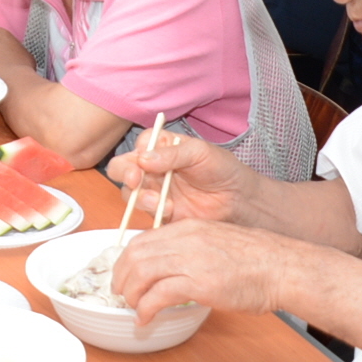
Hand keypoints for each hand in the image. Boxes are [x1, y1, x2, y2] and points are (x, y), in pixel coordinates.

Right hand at [106, 131, 252, 227]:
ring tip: (158, 201)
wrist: (238, 198)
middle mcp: (152, 169)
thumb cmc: (221, 168)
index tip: (141, 163)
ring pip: (130, 194)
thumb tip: (143, 158)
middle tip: (136, 181)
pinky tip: (169, 211)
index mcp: (160, 148)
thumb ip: (172, 155)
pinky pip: (146, 214)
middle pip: (123, 169)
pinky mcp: (160, 212)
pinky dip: (152, 213)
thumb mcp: (199, 152)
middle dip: (126, 174)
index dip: (134, 154)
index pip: (137, 147)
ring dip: (139, 197)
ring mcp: (154, 191)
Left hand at [110, 221, 294, 321]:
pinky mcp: (199, 282)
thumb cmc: (257, 260)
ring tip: (133, 307)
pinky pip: (159, 295)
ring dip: (131, 293)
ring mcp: (191, 259)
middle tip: (122, 294)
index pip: (143, 239)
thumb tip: (172, 270)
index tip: (125, 276)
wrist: (282, 267)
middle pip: (135, 254)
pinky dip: (146, 308)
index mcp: (189, 227)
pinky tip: (146, 318)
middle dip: (122, 277)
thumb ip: (193, 250)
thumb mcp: (217, 243)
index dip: (126, 261)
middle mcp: (185, 239)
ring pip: (141, 272)